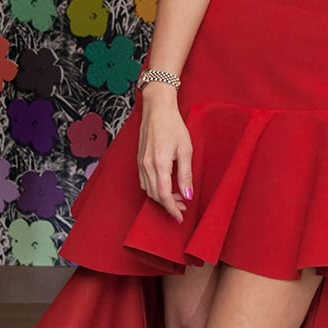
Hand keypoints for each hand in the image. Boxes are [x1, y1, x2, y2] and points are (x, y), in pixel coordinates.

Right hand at [136, 89, 193, 221]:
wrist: (157, 110)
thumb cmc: (174, 126)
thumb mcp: (186, 150)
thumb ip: (186, 174)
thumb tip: (188, 194)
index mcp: (159, 163)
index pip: (163, 194)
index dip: (171, 208)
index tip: (179, 217)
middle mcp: (146, 165)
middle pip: (154, 195)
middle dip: (168, 205)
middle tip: (184, 208)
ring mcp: (140, 163)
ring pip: (148, 189)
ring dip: (161, 197)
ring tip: (178, 198)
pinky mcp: (139, 160)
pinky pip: (144, 181)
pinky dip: (154, 189)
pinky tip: (166, 187)